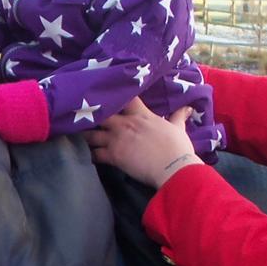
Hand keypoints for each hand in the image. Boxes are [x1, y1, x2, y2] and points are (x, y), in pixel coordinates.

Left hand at [85, 99, 202, 187]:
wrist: (174, 168)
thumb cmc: (178, 147)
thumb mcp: (178, 128)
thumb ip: (178, 117)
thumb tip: (186, 107)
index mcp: (141, 115)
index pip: (125, 99)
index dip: (114, 97)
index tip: (106, 98)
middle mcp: (125, 124)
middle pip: (100, 115)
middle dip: (92, 117)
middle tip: (85, 119)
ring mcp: (116, 139)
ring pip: (91, 134)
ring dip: (86, 136)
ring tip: (80, 136)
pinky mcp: (112, 156)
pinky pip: (94, 154)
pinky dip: (90, 154)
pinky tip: (86, 154)